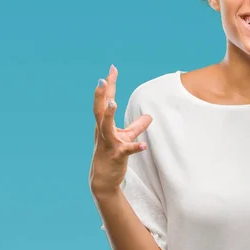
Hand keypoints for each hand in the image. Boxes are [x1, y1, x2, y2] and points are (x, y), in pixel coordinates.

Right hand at [89, 65, 152, 196]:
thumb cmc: (112, 154)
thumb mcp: (125, 138)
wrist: (103, 180)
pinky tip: (143, 146)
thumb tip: (149, 116)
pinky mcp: (116, 156)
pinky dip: (134, 148)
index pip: (105, 101)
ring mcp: (108, 143)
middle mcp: (102, 132)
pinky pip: (126, 150)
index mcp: (103, 124)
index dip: (109, 85)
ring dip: (109, 115)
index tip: (112, 69)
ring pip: (106, 127)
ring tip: (114, 103)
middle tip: (102, 78)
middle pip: (99, 110)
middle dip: (101, 94)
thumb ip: (137, 126)